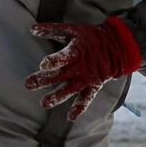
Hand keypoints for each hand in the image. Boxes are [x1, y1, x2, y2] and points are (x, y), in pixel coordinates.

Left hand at [24, 17, 141, 120]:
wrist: (116, 47)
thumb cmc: (89, 37)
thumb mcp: (72, 30)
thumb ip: (52, 30)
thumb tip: (31, 29)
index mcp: (77, 50)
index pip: (65, 56)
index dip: (54, 61)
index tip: (43, 65)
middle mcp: (81, 66)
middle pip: (62, 74)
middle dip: (45, 80)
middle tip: (28, 84)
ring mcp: (87, 78)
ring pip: (71, 89)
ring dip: (58, 96)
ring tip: (44, 103)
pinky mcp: (93, 86)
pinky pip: (86, 98)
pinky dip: (80, 108)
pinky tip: (71, 117)